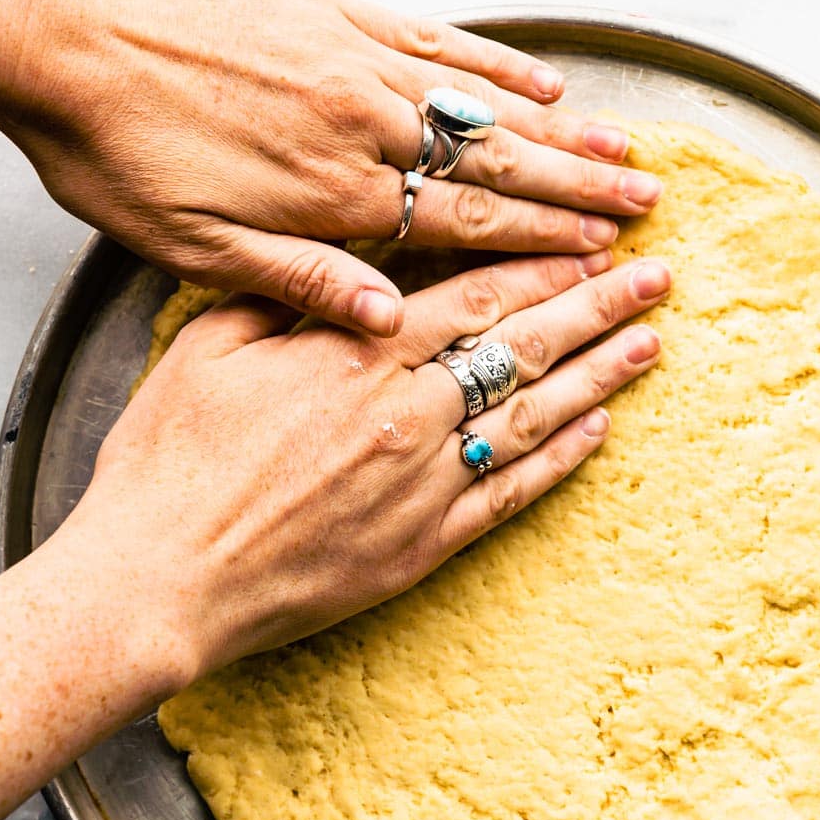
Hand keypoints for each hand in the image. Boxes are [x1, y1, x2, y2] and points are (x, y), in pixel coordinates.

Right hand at [0, 246, 668, 819]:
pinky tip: (601, 433)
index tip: (590, 239)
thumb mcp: (211, 345)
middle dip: (598, 305)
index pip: (476, 294)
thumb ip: (293, 295)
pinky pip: (512, 495)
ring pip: (535, 417)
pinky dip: (561, 461)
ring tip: (651, 343)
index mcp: (358, 352)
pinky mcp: (425, 546)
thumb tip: (355, 265)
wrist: (162, 579)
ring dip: (600, 376)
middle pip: (525, 347)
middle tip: (657, 277)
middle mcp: (408, 412)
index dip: (541, 264)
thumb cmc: (170, 462)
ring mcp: (425, 483)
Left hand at [10, 0, 660, 334]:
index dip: (542, 241)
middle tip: (647, 203)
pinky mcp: (334, 11)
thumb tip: (394, 324)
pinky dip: (493, 61)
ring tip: (622, 148)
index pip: (467, 222)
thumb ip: (303, 285)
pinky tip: (543, 81)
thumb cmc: (122, 159)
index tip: (603, 254)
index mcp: (334, 195)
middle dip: (578, 187)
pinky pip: (434, 38)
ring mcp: (353, 61)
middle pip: (495, 161)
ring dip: (557, 130)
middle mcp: (361, 124)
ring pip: (478, 101)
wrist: (63, 42)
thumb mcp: (197, 249)